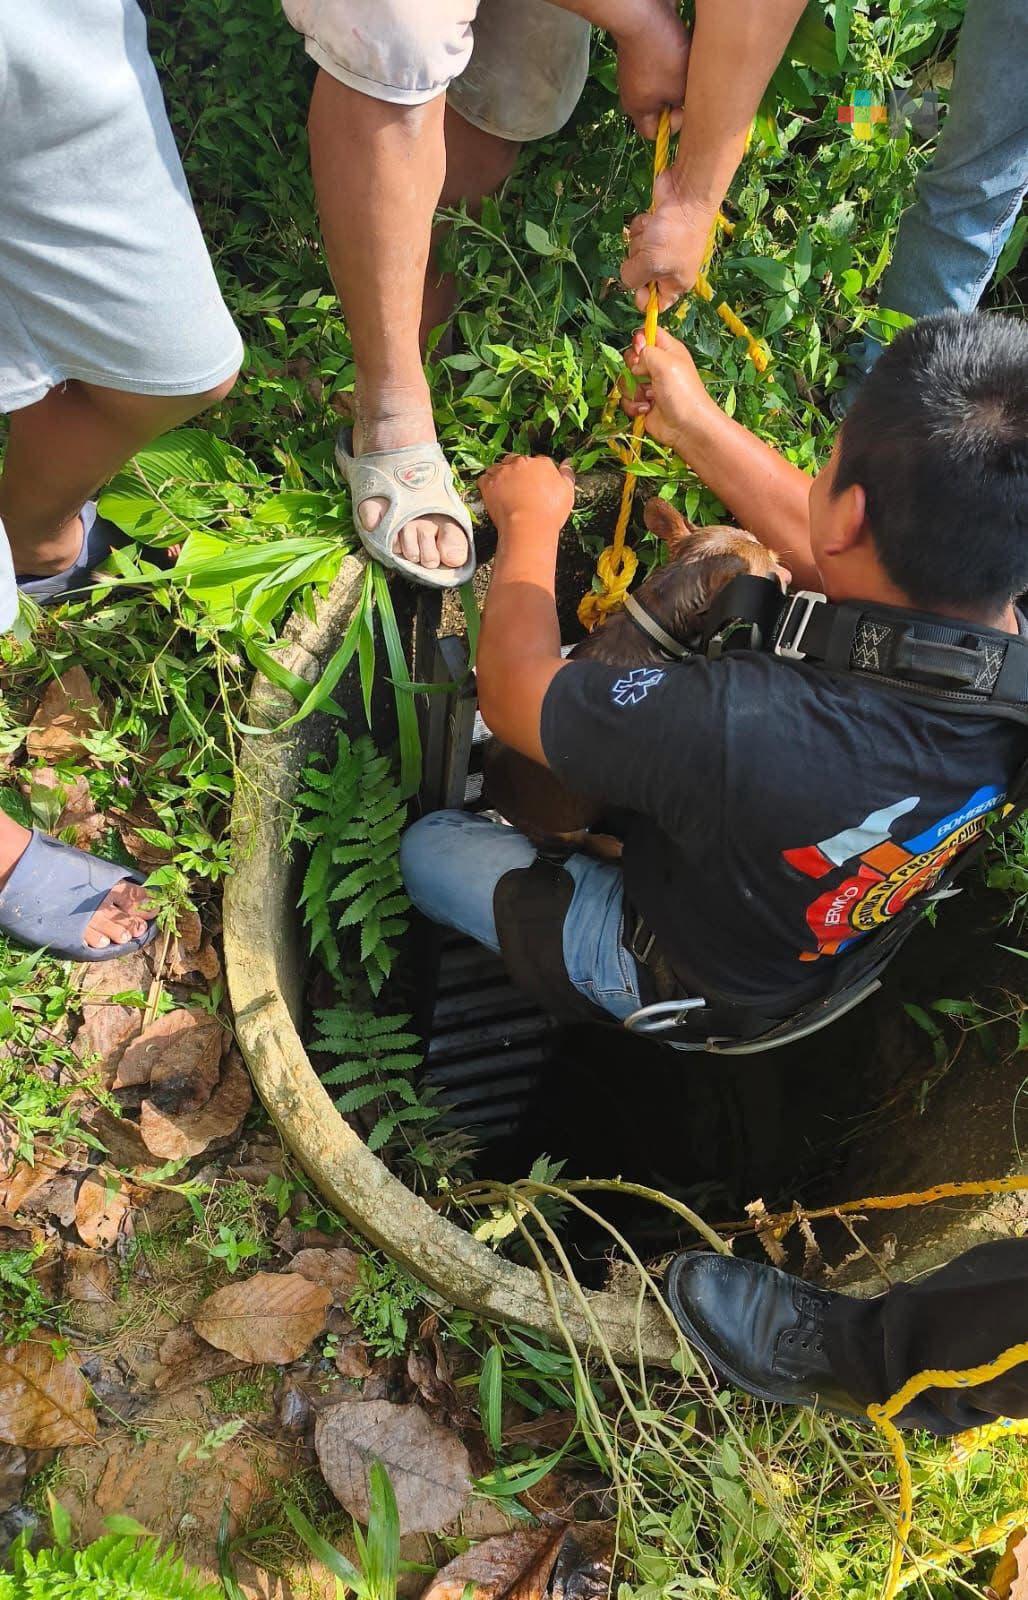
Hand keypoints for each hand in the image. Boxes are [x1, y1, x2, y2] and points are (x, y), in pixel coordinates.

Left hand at [478, 455, 575, 532]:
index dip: (537, 474)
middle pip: (517, 461)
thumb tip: (567, 462)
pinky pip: (484, 479)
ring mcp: (503, 472)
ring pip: (499, 468)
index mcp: (541, 463)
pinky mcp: (488, 483)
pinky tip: (493, 495)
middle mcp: (521, 463)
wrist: (528, 527)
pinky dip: (487, 485)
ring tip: (506, 493)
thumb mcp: (567, 492)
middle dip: (518, 472)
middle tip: (520, 489)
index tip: (536, 485)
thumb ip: (567, 474)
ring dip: (501, 476)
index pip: (539, 462)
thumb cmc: (549, 513)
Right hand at [614, 1, 688, 139]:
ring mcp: (634, 73)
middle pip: (658, 108)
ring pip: (660, 86)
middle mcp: (631, 94)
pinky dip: (670, 62)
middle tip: (685, 87)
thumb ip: (684, 107)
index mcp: (637, 109)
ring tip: (682, 66)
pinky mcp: (640, 54)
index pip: (652, 133)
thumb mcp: (680, 89)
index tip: (681, 108)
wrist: (644, 15)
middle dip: (675, 99)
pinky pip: (658, 67)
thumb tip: (684, 106)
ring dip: (675, 79)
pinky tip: (677, 50)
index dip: (670, 126)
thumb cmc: (662, 56)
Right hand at [619, 327, 714, 448]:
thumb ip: (647, 351)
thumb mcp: (666, 362)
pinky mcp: (643, 403)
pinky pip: (627, 399)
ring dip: (633, 390)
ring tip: (648, 398)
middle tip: (643, 376)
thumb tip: (636, 359)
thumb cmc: (682, 392)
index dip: (640, 339)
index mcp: (667, 351)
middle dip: (632, 367)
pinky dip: (633, 405)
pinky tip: (646, 410)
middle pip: (632, 356)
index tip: (640, 350)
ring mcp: (649, 385)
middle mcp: (657, 366)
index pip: (649, 333)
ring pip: (626, 379)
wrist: (687, 428)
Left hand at [621, 169, 716, 310]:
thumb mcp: (652, 264)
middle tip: (650, 250)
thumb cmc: (674, 236)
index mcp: (675, 284)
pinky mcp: (653, 229)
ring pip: (635, 253)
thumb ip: (634, 278)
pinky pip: (636, 234)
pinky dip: (641, 227)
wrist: (686, 196)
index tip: (638, 287)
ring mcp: (660, 248)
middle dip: (638, 261)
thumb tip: (625, 277)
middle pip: (639, 277)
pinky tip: (652, 219)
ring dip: (639, 241)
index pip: (655, 304)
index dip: (643, 298)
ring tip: (654, 231)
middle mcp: (668, 269)